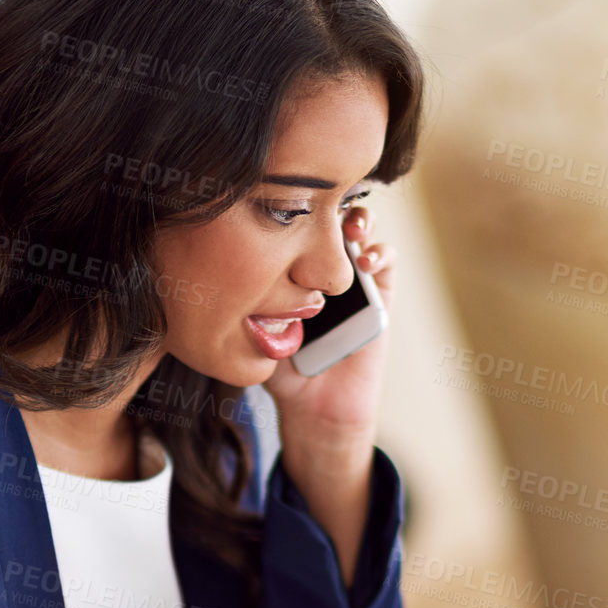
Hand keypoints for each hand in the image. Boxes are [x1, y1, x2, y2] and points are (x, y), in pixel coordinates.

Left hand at [261, 204, 393, 445]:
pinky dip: (381, 254)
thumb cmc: (283, 367)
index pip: (299, 224)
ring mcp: (354, 279)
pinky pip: (387, 264)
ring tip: (350, 228)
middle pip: (331, 218)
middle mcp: (325, 268)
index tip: (286, 202)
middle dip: (329, 203)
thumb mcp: (257, 324)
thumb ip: (249, 295)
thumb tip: (220, 262)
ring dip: (359, 220)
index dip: (296, 206)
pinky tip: (366, 262)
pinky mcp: (380, 297)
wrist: (316, 405)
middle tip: (323, 205)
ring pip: (362, 232)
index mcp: (297, 269)